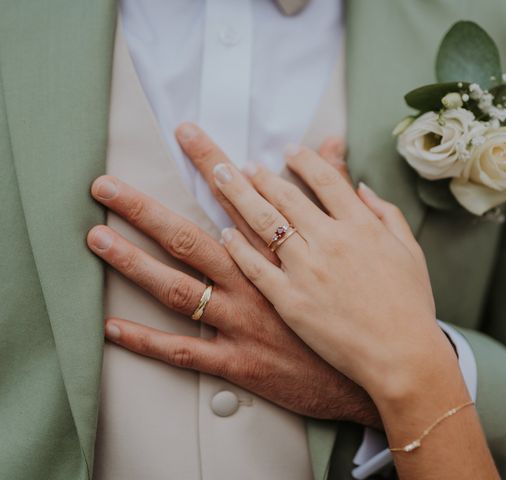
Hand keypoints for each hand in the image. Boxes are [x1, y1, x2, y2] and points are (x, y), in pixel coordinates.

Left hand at [87, 135, 380, 427]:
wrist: (393, 363)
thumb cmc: (390, 305)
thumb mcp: (387, 244)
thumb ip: (362, 201)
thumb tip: (348, 167)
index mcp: (296, 249)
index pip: (257, 193)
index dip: (222, 164)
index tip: (196, 141)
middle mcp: (264, 278)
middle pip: (200, 232)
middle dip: (156, 203)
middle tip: (115, 182)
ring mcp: (250, 319)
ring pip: (181, 287)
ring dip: (136, 261)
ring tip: (98, 237)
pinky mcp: (243, 359)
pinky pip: (186, 351)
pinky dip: (148, 341)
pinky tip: (114, 326)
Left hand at [210, 141, 456, 402]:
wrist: (402, 357)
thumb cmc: (410, 306)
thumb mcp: (410, 251)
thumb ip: (386, 213)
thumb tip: (361, 188)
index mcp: (361, 226)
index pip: (325, 180)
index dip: (304, 160)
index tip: (288, 150)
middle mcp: (330, 241)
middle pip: (285, 196)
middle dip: (258, 174)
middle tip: (238, 162)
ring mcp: (307, 271)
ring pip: (264, 223)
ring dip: (239, 195)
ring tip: (221, 176)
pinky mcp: (290, 301)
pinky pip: (256, 268)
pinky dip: (238, 248)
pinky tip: (225, 233)